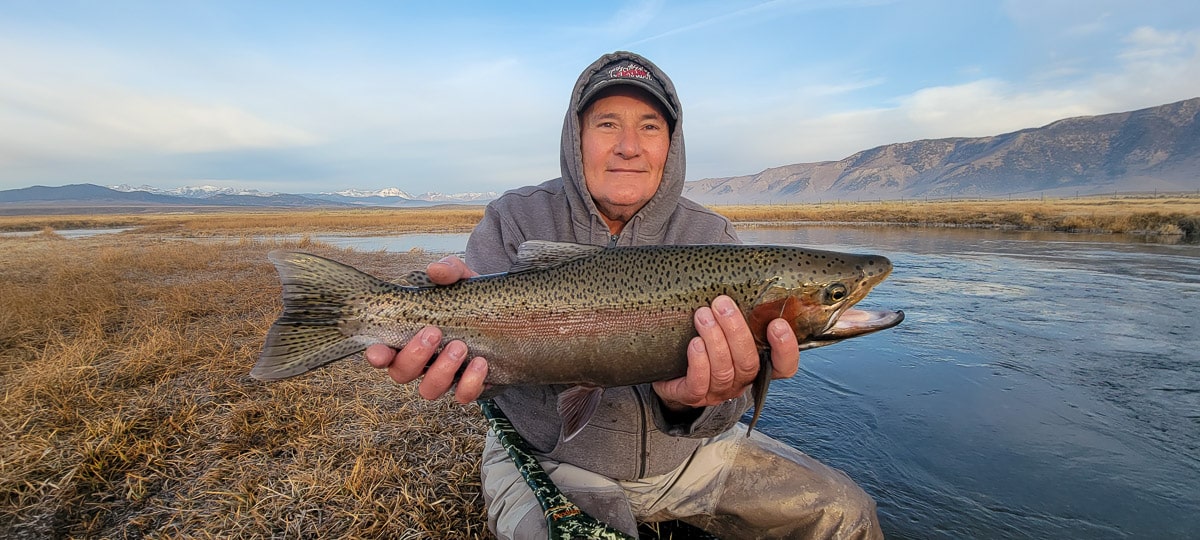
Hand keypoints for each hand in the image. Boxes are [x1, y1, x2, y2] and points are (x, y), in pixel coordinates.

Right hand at [363, 256, 488, 403]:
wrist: (512, 317)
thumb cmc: (473, 299)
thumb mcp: (463, 280)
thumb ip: (449, 271)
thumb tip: (435, 270)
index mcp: (409, 337)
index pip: (382, 352)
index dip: (376, 356)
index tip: (379, 352)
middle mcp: (422, 362)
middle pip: (401, 373)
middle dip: (415, 355)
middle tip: (435, 332)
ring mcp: (444, 378)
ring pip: (429, 390)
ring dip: (442, 370)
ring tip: (461, 346)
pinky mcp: (469, 386)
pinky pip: (463, 396)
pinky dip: (470, 383)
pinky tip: (481, 363)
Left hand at [652, 295, 798, 411]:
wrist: (673, 372)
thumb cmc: (706, 342)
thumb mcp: (726, 328)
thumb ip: (741, 313)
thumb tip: (743, 277)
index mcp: (756, 364)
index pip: (784, 366)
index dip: (785, 349)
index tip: (777, 323)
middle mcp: (741, 381)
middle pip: (748, 362)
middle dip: (736, 330)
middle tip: (721, 303)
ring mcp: (718, 391)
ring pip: (724, 370)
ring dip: (714, 339)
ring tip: (702, 315)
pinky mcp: (693, 396)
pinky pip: (699, 384)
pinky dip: (699, 362)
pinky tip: (694, 343)